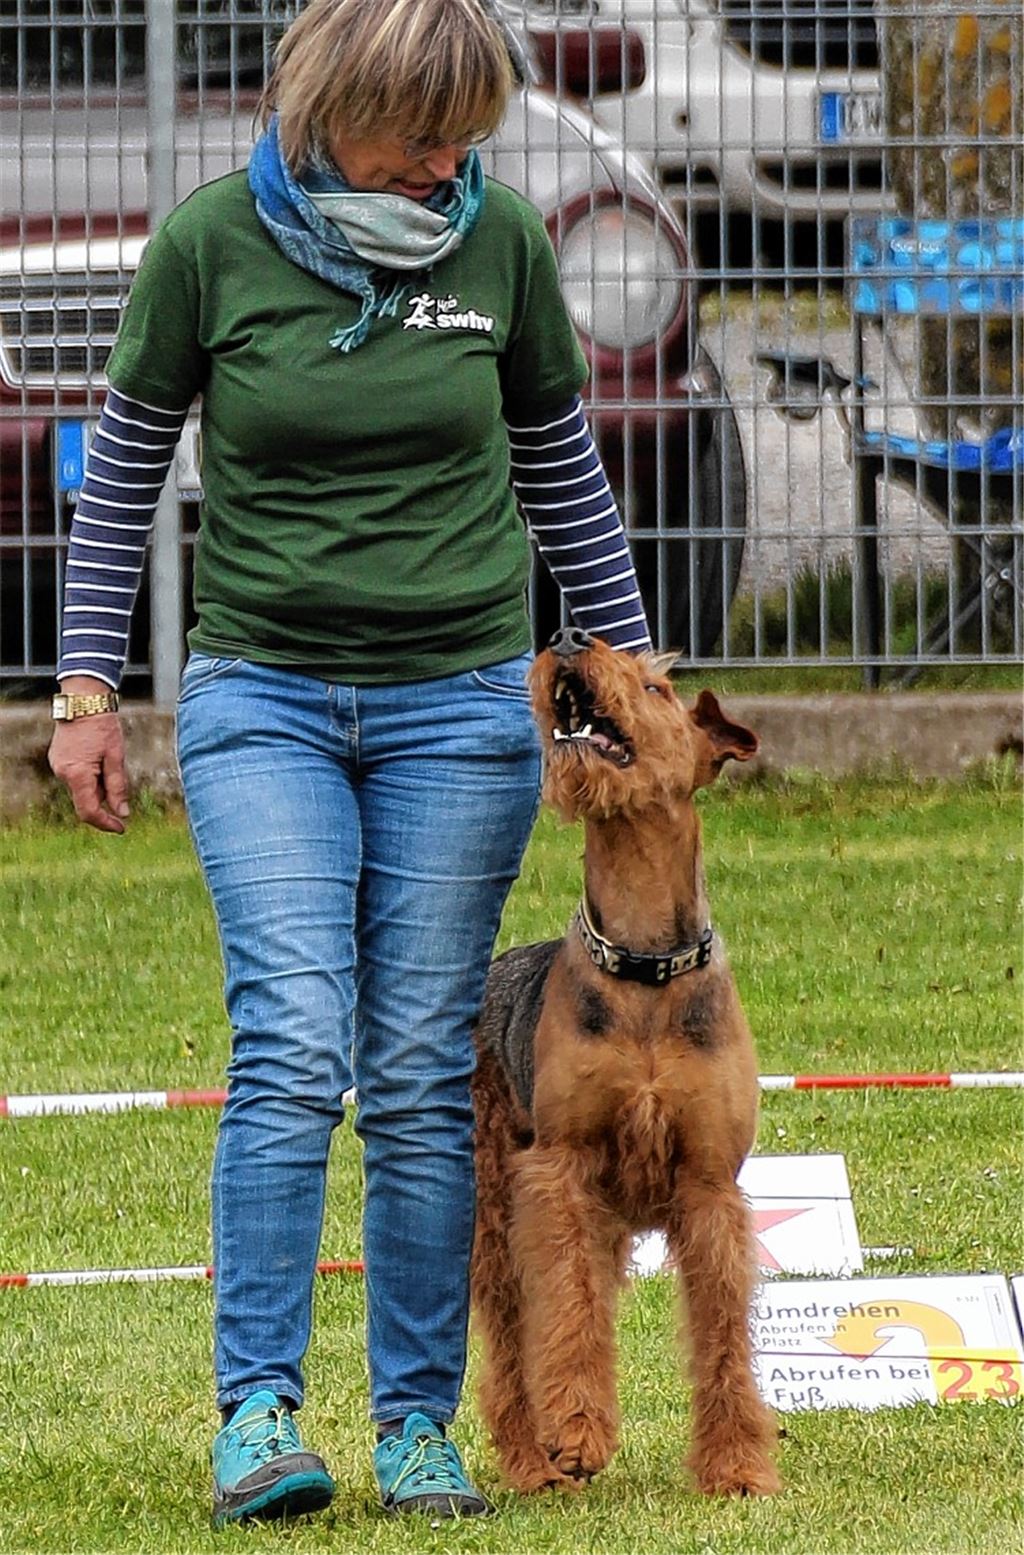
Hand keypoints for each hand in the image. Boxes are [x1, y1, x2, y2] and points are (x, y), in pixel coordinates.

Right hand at [48, 680, 129, 832]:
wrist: (83, 701)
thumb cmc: (103, 727)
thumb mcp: (116, 757)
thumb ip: (117, 787)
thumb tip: (122, 813)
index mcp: (78, 775)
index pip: (89, 812)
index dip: (106, 823)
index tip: (122, 828)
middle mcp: (63, 773)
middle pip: (86, 800)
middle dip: (105, 798)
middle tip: (118, 777)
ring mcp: (57, 766)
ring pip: (81, 788)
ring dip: (98, 785)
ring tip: (108, 758)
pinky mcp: (58, 759)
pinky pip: (76, 777)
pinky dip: (89, 776)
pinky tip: (97, 757)